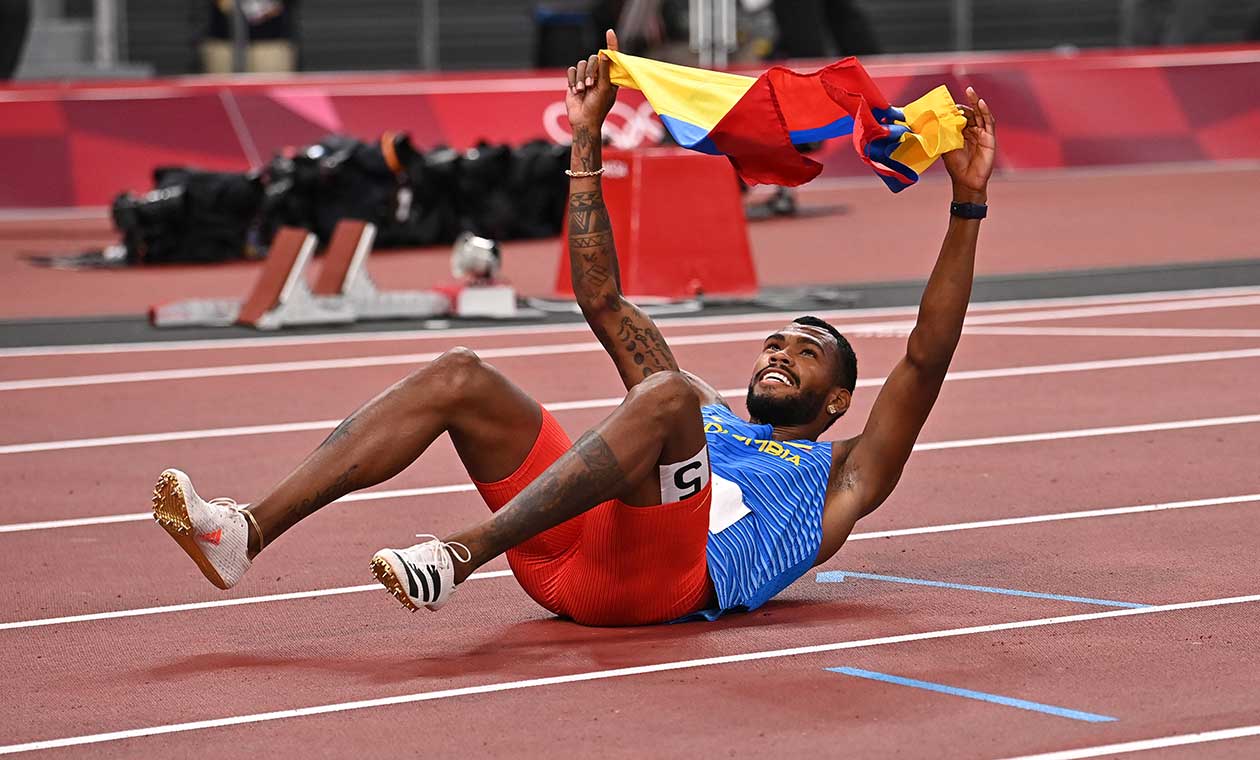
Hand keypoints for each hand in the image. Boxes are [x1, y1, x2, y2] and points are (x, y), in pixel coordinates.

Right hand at [566, 29, 619, 130]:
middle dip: (590, 71)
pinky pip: (571, 70)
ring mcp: (585, 77)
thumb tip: (605, 54)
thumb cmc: (598, 107)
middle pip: (592, 59)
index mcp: (610, 76)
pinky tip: (575, 91)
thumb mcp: (604, 88)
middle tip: (590, 84)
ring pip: (580, 64)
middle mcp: (598, 74)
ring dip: (580, 78)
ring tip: (581, 91)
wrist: (582, 120)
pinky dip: (572, 80)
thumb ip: (605, 71)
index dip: (611, 44)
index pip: (611, 57)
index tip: (610, 32)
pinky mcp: (574, 80)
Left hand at [942, 86, 995, 203]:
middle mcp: (972, 131)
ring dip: (976, 102)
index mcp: (961, 133)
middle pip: (970, 113)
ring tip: (971, 91)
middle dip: (965, 103)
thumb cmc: (955, 166)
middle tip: (962, 92)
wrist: (966, 181)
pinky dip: (985, 111)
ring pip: (980, 114)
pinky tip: (980, 103)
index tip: (947, 102)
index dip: (954, 109)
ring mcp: (982, 134)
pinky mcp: (989, 138)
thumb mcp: (946, 146)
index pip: (959, 116)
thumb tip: (932, 120)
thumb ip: (943, 133)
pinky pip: (988, 122)